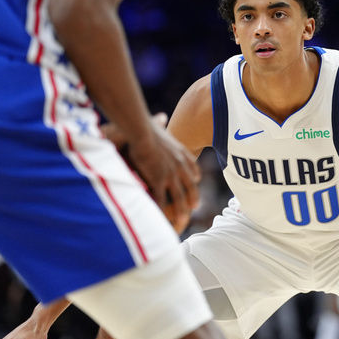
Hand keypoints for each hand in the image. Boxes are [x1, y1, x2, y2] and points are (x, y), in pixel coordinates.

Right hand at [102, 115, 196, 232]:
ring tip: (183, 220)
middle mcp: (180, 166)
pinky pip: (163, 200)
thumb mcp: (158, 125)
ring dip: (182, 210)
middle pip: (191, 186)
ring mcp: (171, 175)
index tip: (196, 182)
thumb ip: (160, 124)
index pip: (193, 167)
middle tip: (195, 207)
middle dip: (193, 198)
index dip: (195, 176)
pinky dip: (164, 212)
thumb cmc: (145, 127)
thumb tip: (161, 117)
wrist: (142, 132)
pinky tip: (163, 219)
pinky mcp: (160, 181)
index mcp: (180, 153)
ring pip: (180, 197)